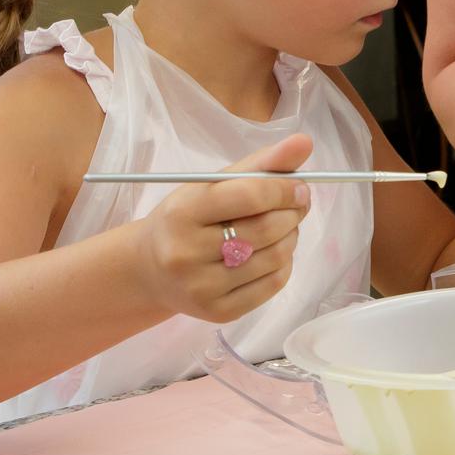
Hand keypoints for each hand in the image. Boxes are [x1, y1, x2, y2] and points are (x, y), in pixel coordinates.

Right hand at [136, 134, 312, 323]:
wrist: (150, 270)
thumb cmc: (189, 218)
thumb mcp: (214, 185)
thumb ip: (261, 163)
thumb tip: (304, 142)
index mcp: (182, 211)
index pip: (251, 196)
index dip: (286, 189)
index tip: (300, 187)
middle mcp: (185, 252)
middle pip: (267, 229)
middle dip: (293, 214)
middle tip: (295, 206)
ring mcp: (200, 287)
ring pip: (276, 257)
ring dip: (291, 238)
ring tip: (281, 229)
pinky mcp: (217, 312)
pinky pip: (274, 285)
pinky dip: (284, 265)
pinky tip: (271, 254)